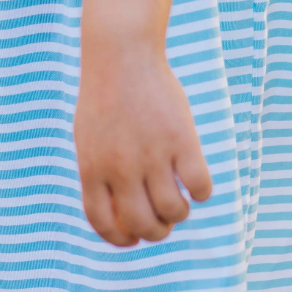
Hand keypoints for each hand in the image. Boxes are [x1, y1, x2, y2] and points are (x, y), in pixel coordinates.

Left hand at [75, 40, 212, 246]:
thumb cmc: (106, 95)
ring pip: (174, 211)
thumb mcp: (89, 136)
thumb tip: (118, 217)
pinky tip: (197, 181)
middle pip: (142, 225)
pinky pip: (200, 185)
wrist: (122, 52)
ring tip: (180, 200)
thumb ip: (100, 174)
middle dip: (157, 231)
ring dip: (179, 213)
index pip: (104, 224)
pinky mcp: (181, 138)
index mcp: (93, 168)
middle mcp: (121, 167)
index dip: (121, 239)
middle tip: (164, 220)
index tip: (134, 238)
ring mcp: (152, 153)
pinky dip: (202, 191)